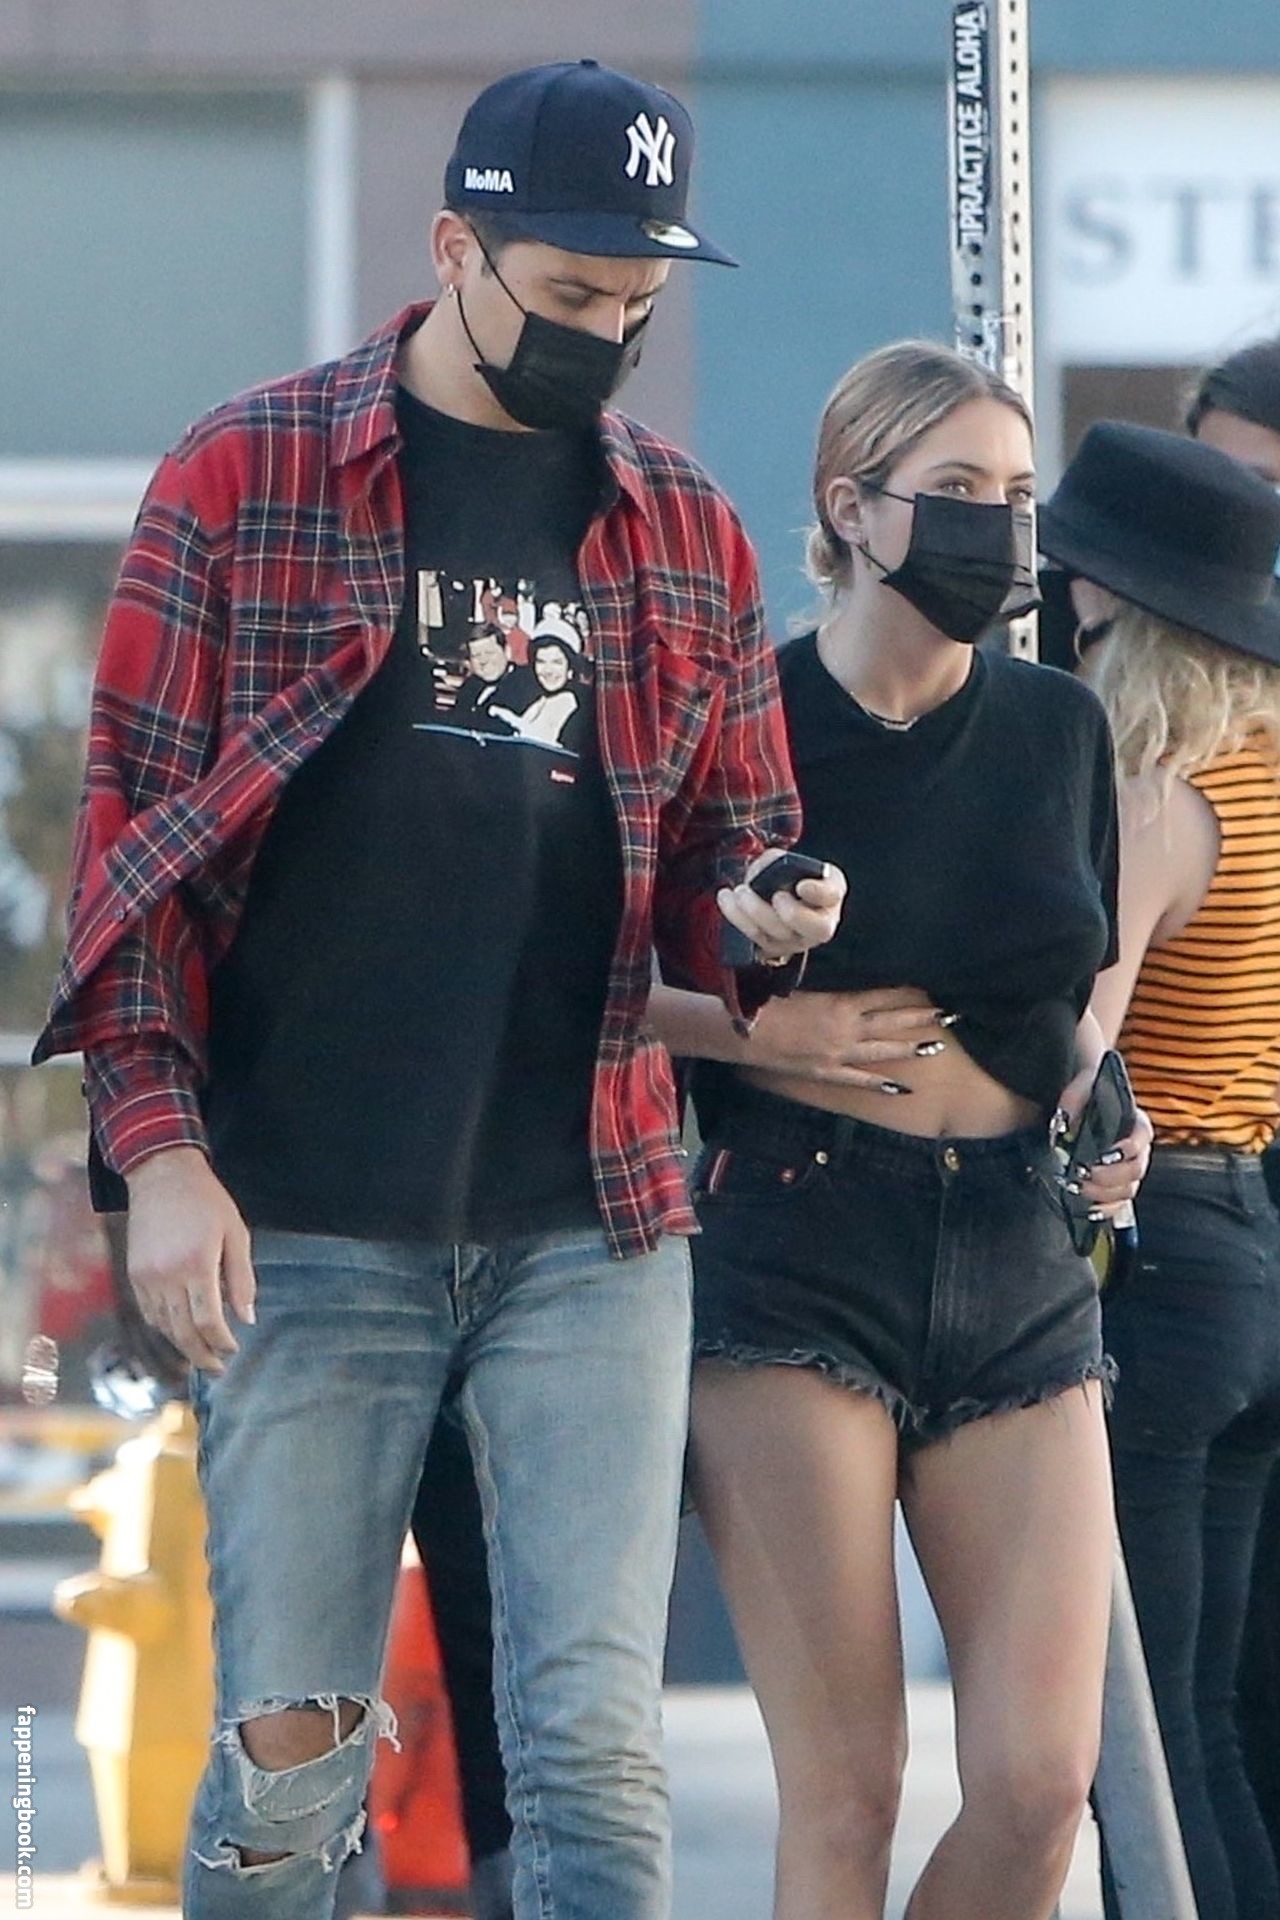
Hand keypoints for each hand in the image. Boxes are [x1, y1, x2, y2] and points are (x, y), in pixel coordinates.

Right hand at [124, 1147, 256, 1373]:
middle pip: (183, 1332)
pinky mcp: (134, 1273)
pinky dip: (165, 1327)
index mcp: (197, 1264)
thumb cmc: (207, 1202)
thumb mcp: (236, 1233)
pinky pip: (149, 1312)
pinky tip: (180, 1332)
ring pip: (164, 1326)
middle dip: (202, 1355)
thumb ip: (242, 1278)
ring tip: (202, 1355)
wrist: (162, 1176)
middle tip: (218, 1369)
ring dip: (183, 1345)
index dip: (222, 1342)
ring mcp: (147, 1276)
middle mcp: (168, 1275)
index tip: (234, 1350)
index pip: (209, 1320)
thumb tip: (247, 1318)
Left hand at [717, 851, 846, 963]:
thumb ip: (778, 862)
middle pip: (813, 927)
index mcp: (829, 895)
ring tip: (739, 892)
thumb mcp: (788, 861)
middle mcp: (819, 924)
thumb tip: (762, 873)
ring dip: (756, 913)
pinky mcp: (772, 949)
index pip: (832, 895)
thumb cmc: (787, 876)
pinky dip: (738, 919)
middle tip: (774, 896)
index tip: (802, 886)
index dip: (818, 893)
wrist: (776, 895)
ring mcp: (796, 941)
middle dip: (793, 913)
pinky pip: (756, 940)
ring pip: (780, 936)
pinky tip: (726, 899)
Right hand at [745, 988, 954, 1091]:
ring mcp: (838, 1054)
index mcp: (839, 1004)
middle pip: (891, 1023)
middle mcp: (845, 1029)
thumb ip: (830, 989)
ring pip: (882, 1051)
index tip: (927, 989)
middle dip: (921, 1019)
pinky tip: (902, 1088)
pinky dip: (881, 1083)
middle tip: (949, 1015)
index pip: (881, 996)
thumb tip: (852, 985)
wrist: (744, 1033)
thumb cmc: (767, 1003)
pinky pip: (859, 1079)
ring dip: (910, 1048)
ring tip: (936, 1047)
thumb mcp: (801, 986)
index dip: (906, 993)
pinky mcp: (827, 1072)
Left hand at [1055, 1067, 1152, 1218]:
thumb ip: (1074, 1101)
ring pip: (1128, 1190)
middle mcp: (1138, 1150)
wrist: (1079, 1114)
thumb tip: (1064, 1123)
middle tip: (1084, 1172)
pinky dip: (1105, 1210)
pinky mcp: (1117, 1188)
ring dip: (1103, 1193)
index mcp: (1135, 1124)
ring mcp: (1129, 1172)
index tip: (1106, 1154)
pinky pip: (1119, 1206)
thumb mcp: (1079, 1091)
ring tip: (1078, 1187)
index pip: (1143, 1137)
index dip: (1128, 1148)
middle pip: (1136, 1170)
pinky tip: (1089, 1208)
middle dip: (1109, 1175)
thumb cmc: (1085, 1100)